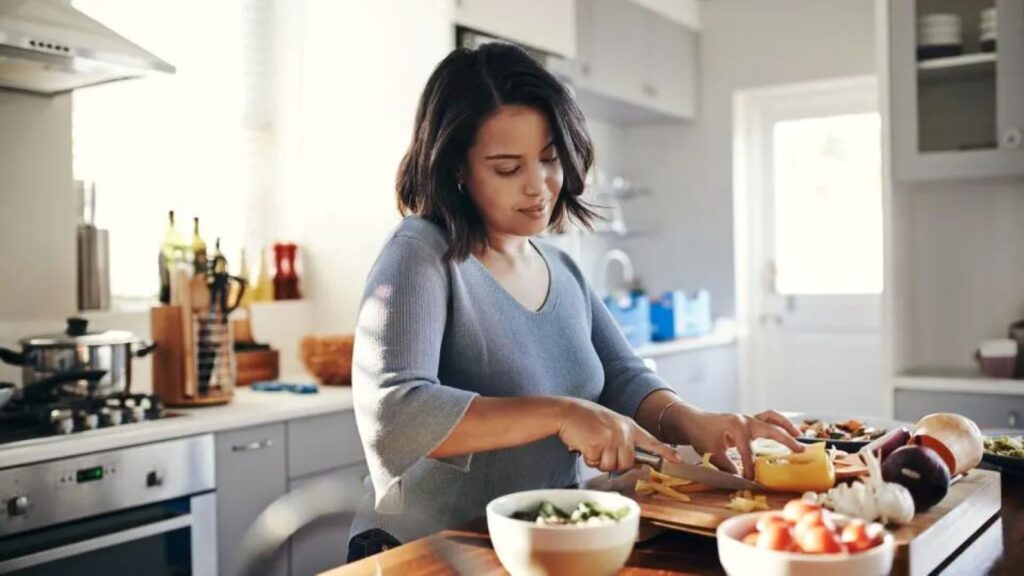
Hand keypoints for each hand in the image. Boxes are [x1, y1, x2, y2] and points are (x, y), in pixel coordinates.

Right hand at [557, 398, 681, 471]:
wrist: (567, 412)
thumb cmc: (587, 420)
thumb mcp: (611, 425)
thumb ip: (624, 440)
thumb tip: (633, 462)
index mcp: (629, 426)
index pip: (651, 441)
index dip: (665, 452)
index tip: (679, 460)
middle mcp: (623, 432)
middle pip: (627, 463)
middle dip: (613, 463)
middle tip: (601, 451)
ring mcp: (611, 437)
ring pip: (611, 466)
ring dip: (599, 461)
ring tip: (592, 446)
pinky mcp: (597, 444)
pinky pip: (596, 463)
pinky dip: (588, 459)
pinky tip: (584, 445)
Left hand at [666, 407, 804, 479]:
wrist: (693, 421)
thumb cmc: (701, 435)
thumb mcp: (711, 453)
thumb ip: (727, 466)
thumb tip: (741, 479)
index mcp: (736, 427)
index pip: (748, 452)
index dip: (750, 468)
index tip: (751, 480)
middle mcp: (745, 420)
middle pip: (770, 429)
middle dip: (786, 440)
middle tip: (800, 451)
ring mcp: (747, 418)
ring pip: (771, 417)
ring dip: (786, 425)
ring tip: (799, 435)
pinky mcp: (747, 421)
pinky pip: (767, 419)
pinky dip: (777, 424)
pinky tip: (786, 432)